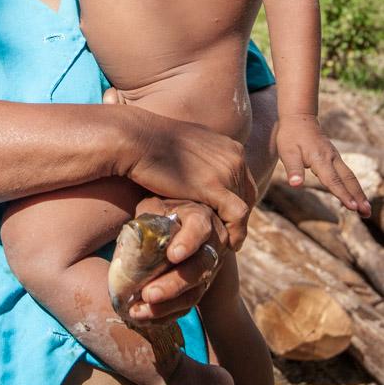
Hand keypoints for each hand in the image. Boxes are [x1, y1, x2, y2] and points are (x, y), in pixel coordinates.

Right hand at [123, 111, 256, 249]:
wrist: (138, 139)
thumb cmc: (153, 143)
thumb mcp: (187, 147)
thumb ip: (200, 159)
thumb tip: (198, 171)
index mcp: (230, 147)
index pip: (244, 181)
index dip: (237, 201)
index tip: (226, 217)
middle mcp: (234, 157)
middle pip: (247, 196)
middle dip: (237, 217)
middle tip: (228, 235)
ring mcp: (226, 171)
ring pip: (244, 209)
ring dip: (237, 228)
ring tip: (227, 244)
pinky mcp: (214, 187)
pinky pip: (237, 217)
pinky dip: (236, 233)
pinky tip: (229, 245)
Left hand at [127, 198, 227, 324]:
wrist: (185, 225)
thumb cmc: (164, 214)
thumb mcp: (155, 208)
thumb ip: (144, 222)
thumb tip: (127, 246)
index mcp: (199, 217)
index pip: (198, 228)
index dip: (188, 242)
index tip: (173, 255)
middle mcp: (211, 243)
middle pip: (199, 266)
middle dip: (173, 284)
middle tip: (147, 295)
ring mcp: (209, 268)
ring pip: (195, 290)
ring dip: (167, 305)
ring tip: (139, 311)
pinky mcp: (202, 286)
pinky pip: (189, 305)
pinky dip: (167, 314)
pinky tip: (146, 318)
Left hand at [277, 116, 370, 215]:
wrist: (299, 118)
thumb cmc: (291, 136)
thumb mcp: (287, 152)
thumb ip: (293, 169)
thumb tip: (295, 185)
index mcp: (320, 158)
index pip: (332, 180)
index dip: (342, 194)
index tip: (353, 208)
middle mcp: (331, 158)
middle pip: (348, 180)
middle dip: (358, 197)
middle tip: (366, 213)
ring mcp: (335, 157)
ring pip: (350, 177)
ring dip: (359, 193)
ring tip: (366, 210)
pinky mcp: (334, 158)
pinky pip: (346, 174)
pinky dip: (353, 186)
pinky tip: (356, 196)